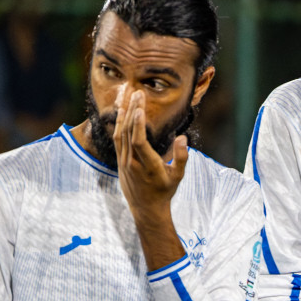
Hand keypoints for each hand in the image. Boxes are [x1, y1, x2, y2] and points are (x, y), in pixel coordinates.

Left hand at [112, 87, 187, 216]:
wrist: (146, 208)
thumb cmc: (165, 191)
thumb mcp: (178, 176)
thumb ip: (181, 157)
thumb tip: (183, 137)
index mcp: (148, 166)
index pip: (139, 141)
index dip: (137, 123)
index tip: (140, 106)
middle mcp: (132, 162)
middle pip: (128, 132)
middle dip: (132, 110)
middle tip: (137, 92)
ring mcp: (124, 161)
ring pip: (120, 133)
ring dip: (123, 113)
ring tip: (127, 96)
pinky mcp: (120, 160)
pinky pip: (117, 138)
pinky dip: (119, 123)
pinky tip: (121, 111)